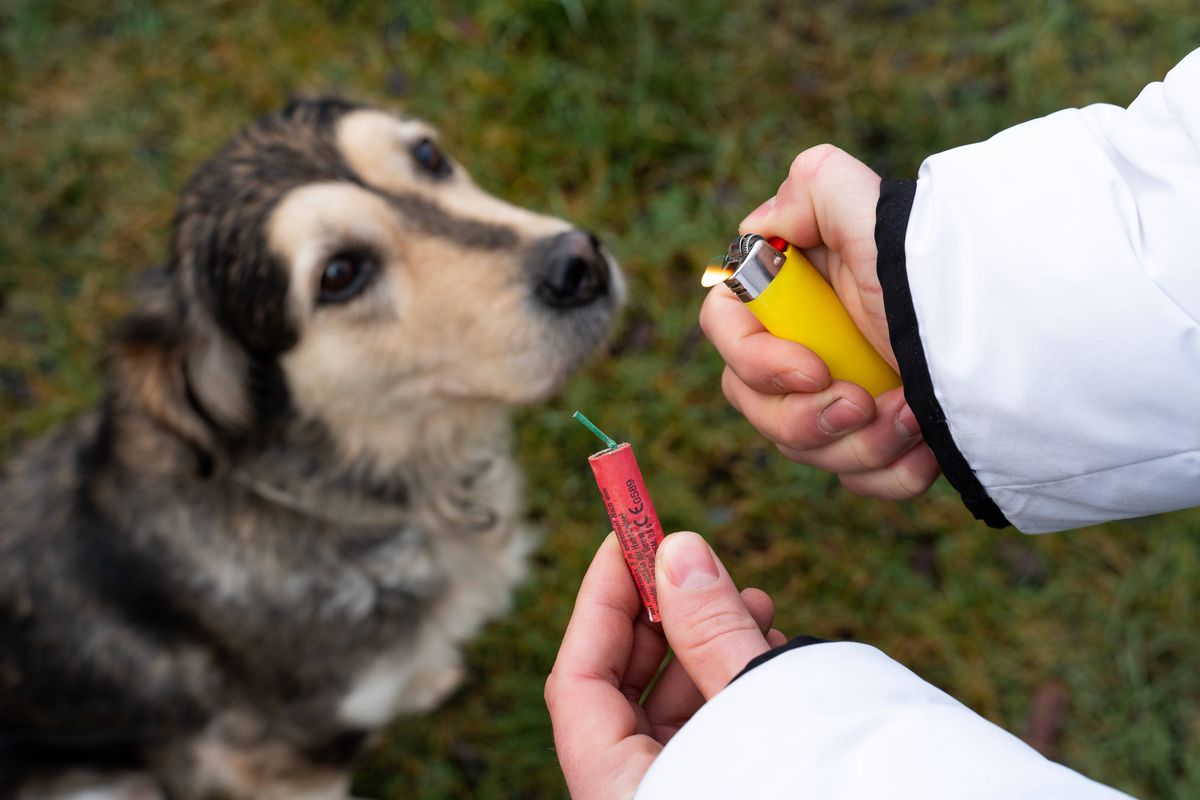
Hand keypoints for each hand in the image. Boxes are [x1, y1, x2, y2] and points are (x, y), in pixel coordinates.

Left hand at [546, 532, 786, 799]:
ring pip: (669, 711)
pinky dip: (729, 684)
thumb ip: (712, 629)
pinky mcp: (712, 789)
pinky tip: (768, 649)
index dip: (601, 598)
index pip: (576, 678)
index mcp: (614, 790)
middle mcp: (634, 796)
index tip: (630, 538)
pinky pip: (706, 735)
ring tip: (756, 605)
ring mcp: (674, 792)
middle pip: (621, 691)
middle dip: (664, 618)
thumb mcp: (756, 703)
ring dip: (709, 646)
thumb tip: (679, 549)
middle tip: (697, 565)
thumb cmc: (812, 787)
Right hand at [700, 144, 940, 498]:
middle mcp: (804, 345)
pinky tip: (930, 446)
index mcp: (790, 293)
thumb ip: (814, 186)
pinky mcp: (877, 441)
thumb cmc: (940, 273)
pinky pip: (856, 480)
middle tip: (865, 403)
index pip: (726, 328)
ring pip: (804, 448)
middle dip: (808, 417)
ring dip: (861, 444)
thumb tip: (764, 223)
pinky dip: (893, 472)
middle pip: (754, 403)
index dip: (755, 360)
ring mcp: (838, 398)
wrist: (1025, 338)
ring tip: (916, 416)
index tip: (814, 369)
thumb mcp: (876, 214)